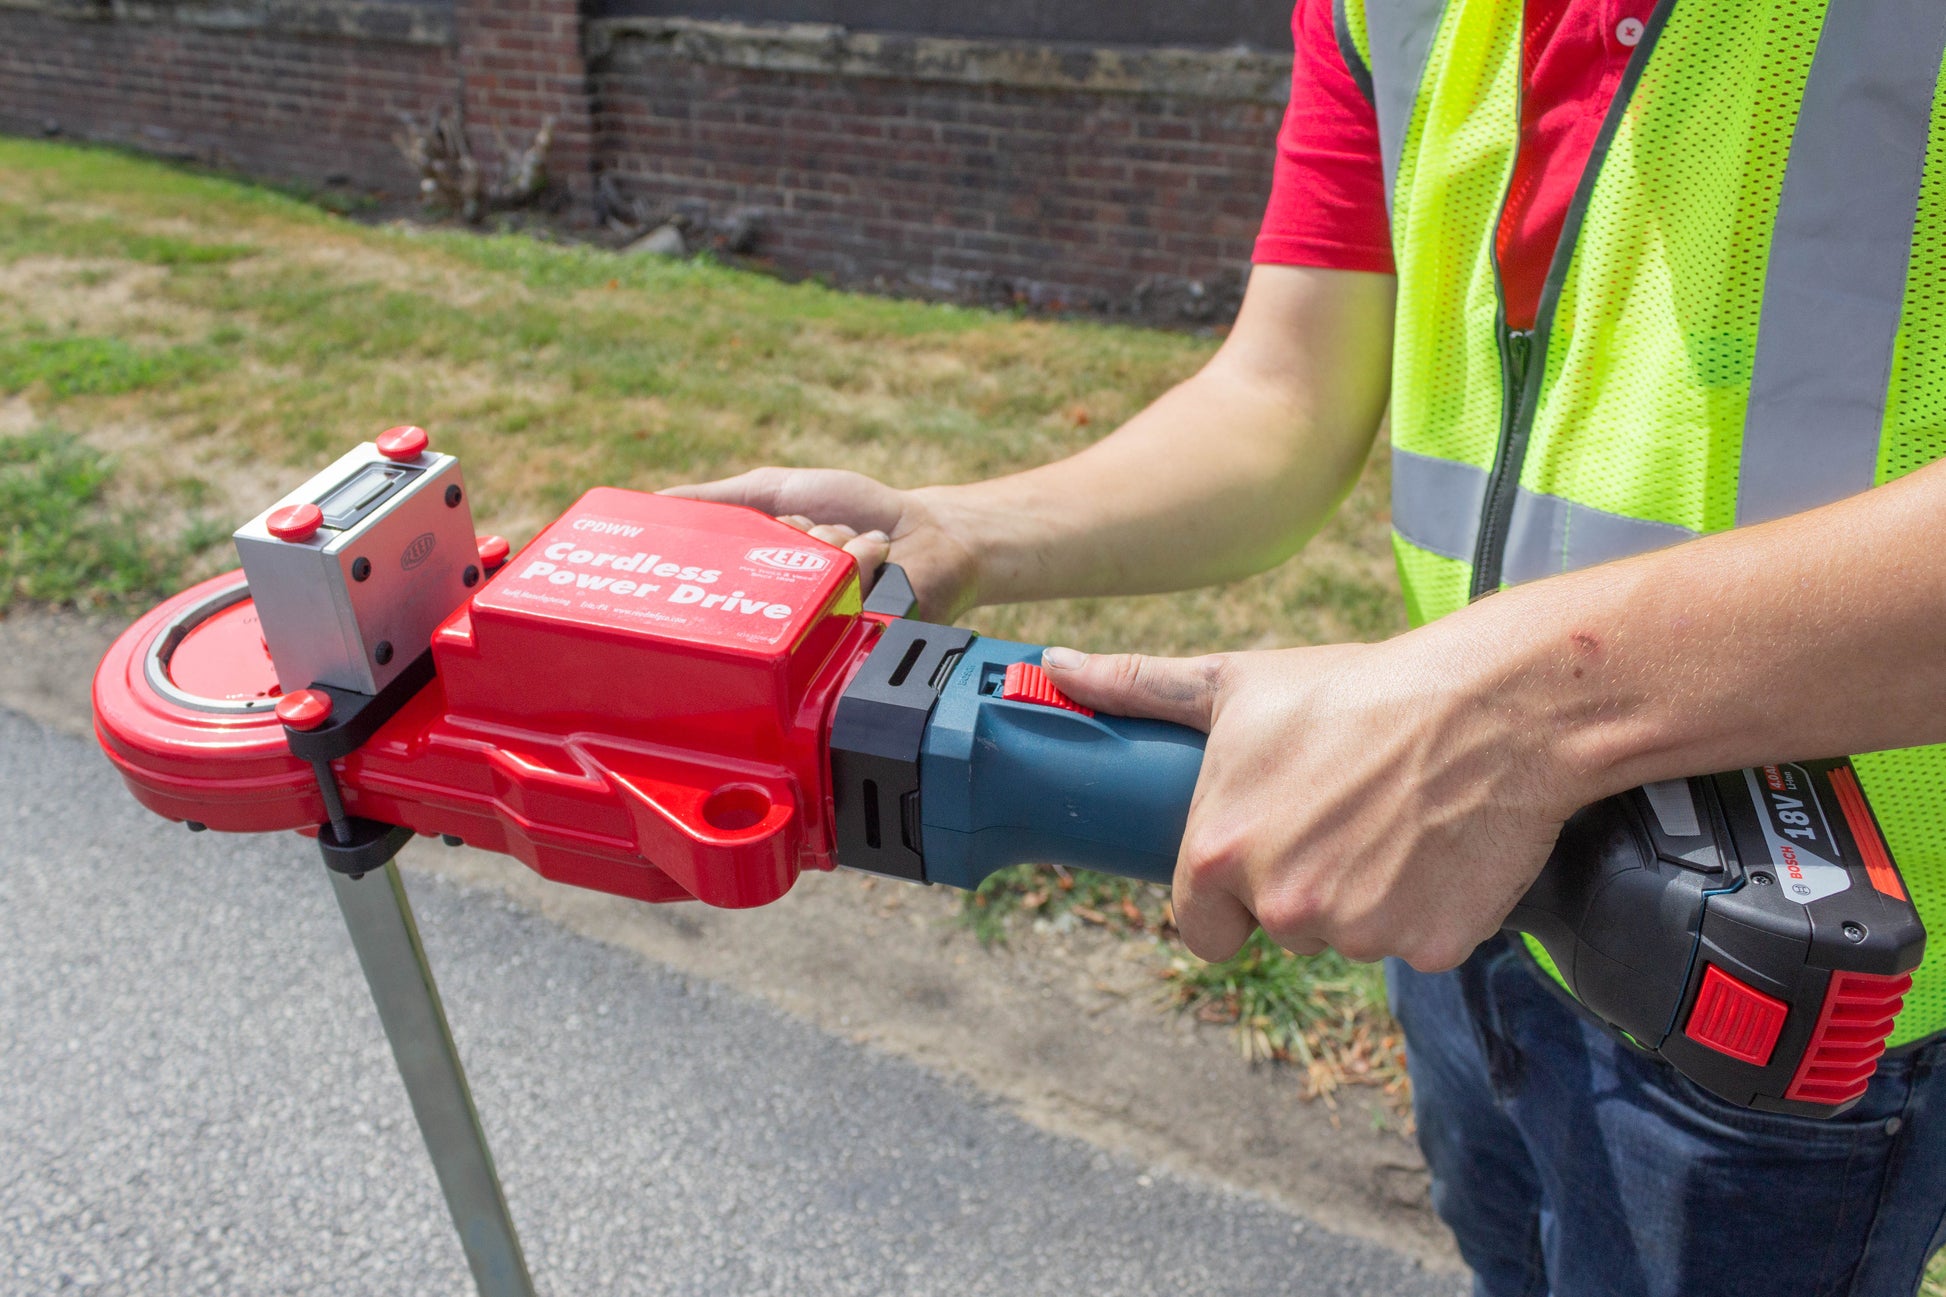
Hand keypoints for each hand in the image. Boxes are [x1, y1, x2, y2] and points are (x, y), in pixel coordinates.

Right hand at [662, 468, 977, 621]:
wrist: (925, 530)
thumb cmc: (854, 507)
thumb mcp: (778, 490)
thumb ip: (723, 498)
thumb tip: (656, 503)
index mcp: (758, 582)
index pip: (721, 573)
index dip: (726, 553)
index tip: (712, 554)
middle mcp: (784, 612)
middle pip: (761, 578)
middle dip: (794, 537)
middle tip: (816, 529)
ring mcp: (820, 627)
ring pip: (803, 584)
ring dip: (832, 542)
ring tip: (858, 540)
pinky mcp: (856, 635)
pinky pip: (843, 593)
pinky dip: (861, 556)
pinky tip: (878, 551)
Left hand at [1040, 631, 1585, 970]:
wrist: (1492, 704)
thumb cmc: (1356, 689)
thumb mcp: (1235, 683)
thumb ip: (1137, 687)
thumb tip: (1052, 669)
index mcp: (1220, 852)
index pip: (1199, 926)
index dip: (1227, 896)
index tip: (1261, 857)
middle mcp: (1283, 907)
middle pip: (1279, 928)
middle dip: (1302, 886)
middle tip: (1341, 814)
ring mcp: (1358, 934)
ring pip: (1347, 938)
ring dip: (1365, 898)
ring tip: (1393, 821)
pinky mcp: (1430, 949)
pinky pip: (1417, 944)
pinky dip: (1428, 910)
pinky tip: (1438, 849)